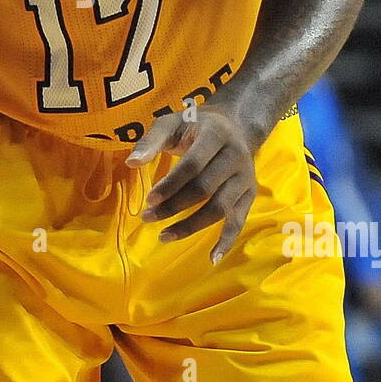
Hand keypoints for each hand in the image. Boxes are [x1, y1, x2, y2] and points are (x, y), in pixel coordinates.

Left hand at [125, 104, 257, 261]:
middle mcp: (236, 156)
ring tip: (163, 236)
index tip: (149, 199)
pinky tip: (212, 258)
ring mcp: (245, 177)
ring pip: (220, 208)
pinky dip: (227, 241)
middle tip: (148, 217)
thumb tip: (131, 163)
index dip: (171, 184)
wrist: (235, 126)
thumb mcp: (171, 123)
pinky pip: (238, 221)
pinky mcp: (249, 194)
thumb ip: (151, 141)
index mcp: (216, 134)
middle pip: (205, 189)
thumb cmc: (194, 126)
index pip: (193, 165)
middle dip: (174, 206)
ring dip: (191, 226)